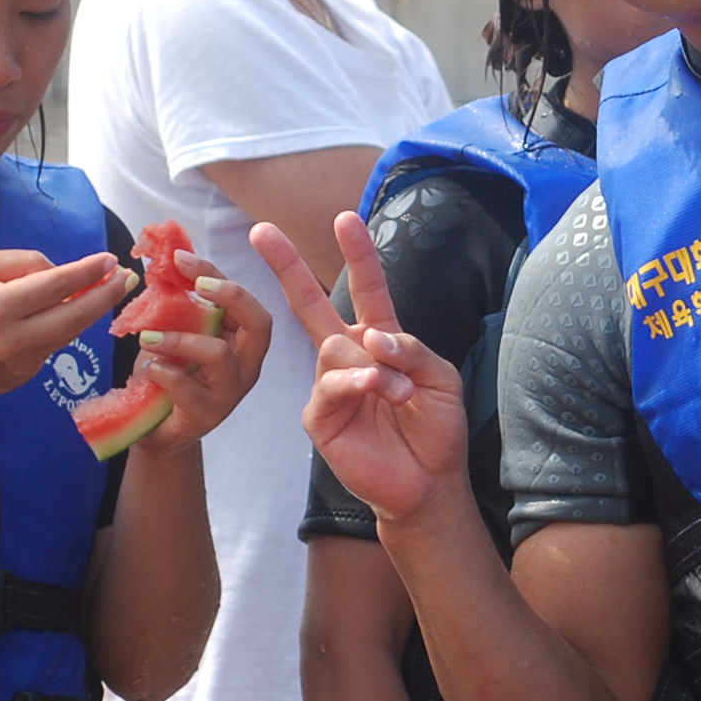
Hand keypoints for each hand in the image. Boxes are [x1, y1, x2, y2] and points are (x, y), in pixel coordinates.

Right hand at [0, 248, 127, 409]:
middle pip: (75, 318)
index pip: (55, 286)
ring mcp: (20, 365)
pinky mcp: (21, 378)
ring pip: (67, 335)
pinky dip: (58, 330)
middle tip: (127, 279)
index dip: (87, 272)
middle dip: (106, 297)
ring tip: (107, 292)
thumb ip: (20, 263)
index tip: (110, 259)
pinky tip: (58, 315)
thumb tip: (60, 272)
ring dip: (89, 313)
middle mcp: (13, 340)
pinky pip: (48, 348)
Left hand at [125, 250, 272, 449]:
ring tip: (147, 337)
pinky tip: (149, 368)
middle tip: (195, 288)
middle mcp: (246, 364)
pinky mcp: (207, 415)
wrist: (155, 427)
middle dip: (230, 296)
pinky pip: (190, 389)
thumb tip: (170, 257)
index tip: (181, 259)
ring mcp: (230, 392)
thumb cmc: (170, 374)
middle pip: (259, 323)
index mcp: (242, 339)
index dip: (218, 275)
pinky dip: (165, 372)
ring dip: (180, 339)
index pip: (245, 301)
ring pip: (220, 354)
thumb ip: (179, 302)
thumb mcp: (176, 332)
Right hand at [250, 213, 471, 521]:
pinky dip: (359, 382)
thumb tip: (372, 336)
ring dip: (376, 365)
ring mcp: (329, 384)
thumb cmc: (436, 430)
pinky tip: (378, 392)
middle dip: (286, 265)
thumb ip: (410, 348)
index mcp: (380, 340)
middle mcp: (349, 356)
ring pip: (336, 346)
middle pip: (311, 303)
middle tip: (261, 230)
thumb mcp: (439, 379)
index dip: (358, 254)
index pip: (366, 289)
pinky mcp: (319, 415)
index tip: (345, 217)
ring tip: (401, 394)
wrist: (429, 483)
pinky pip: (330, 383)